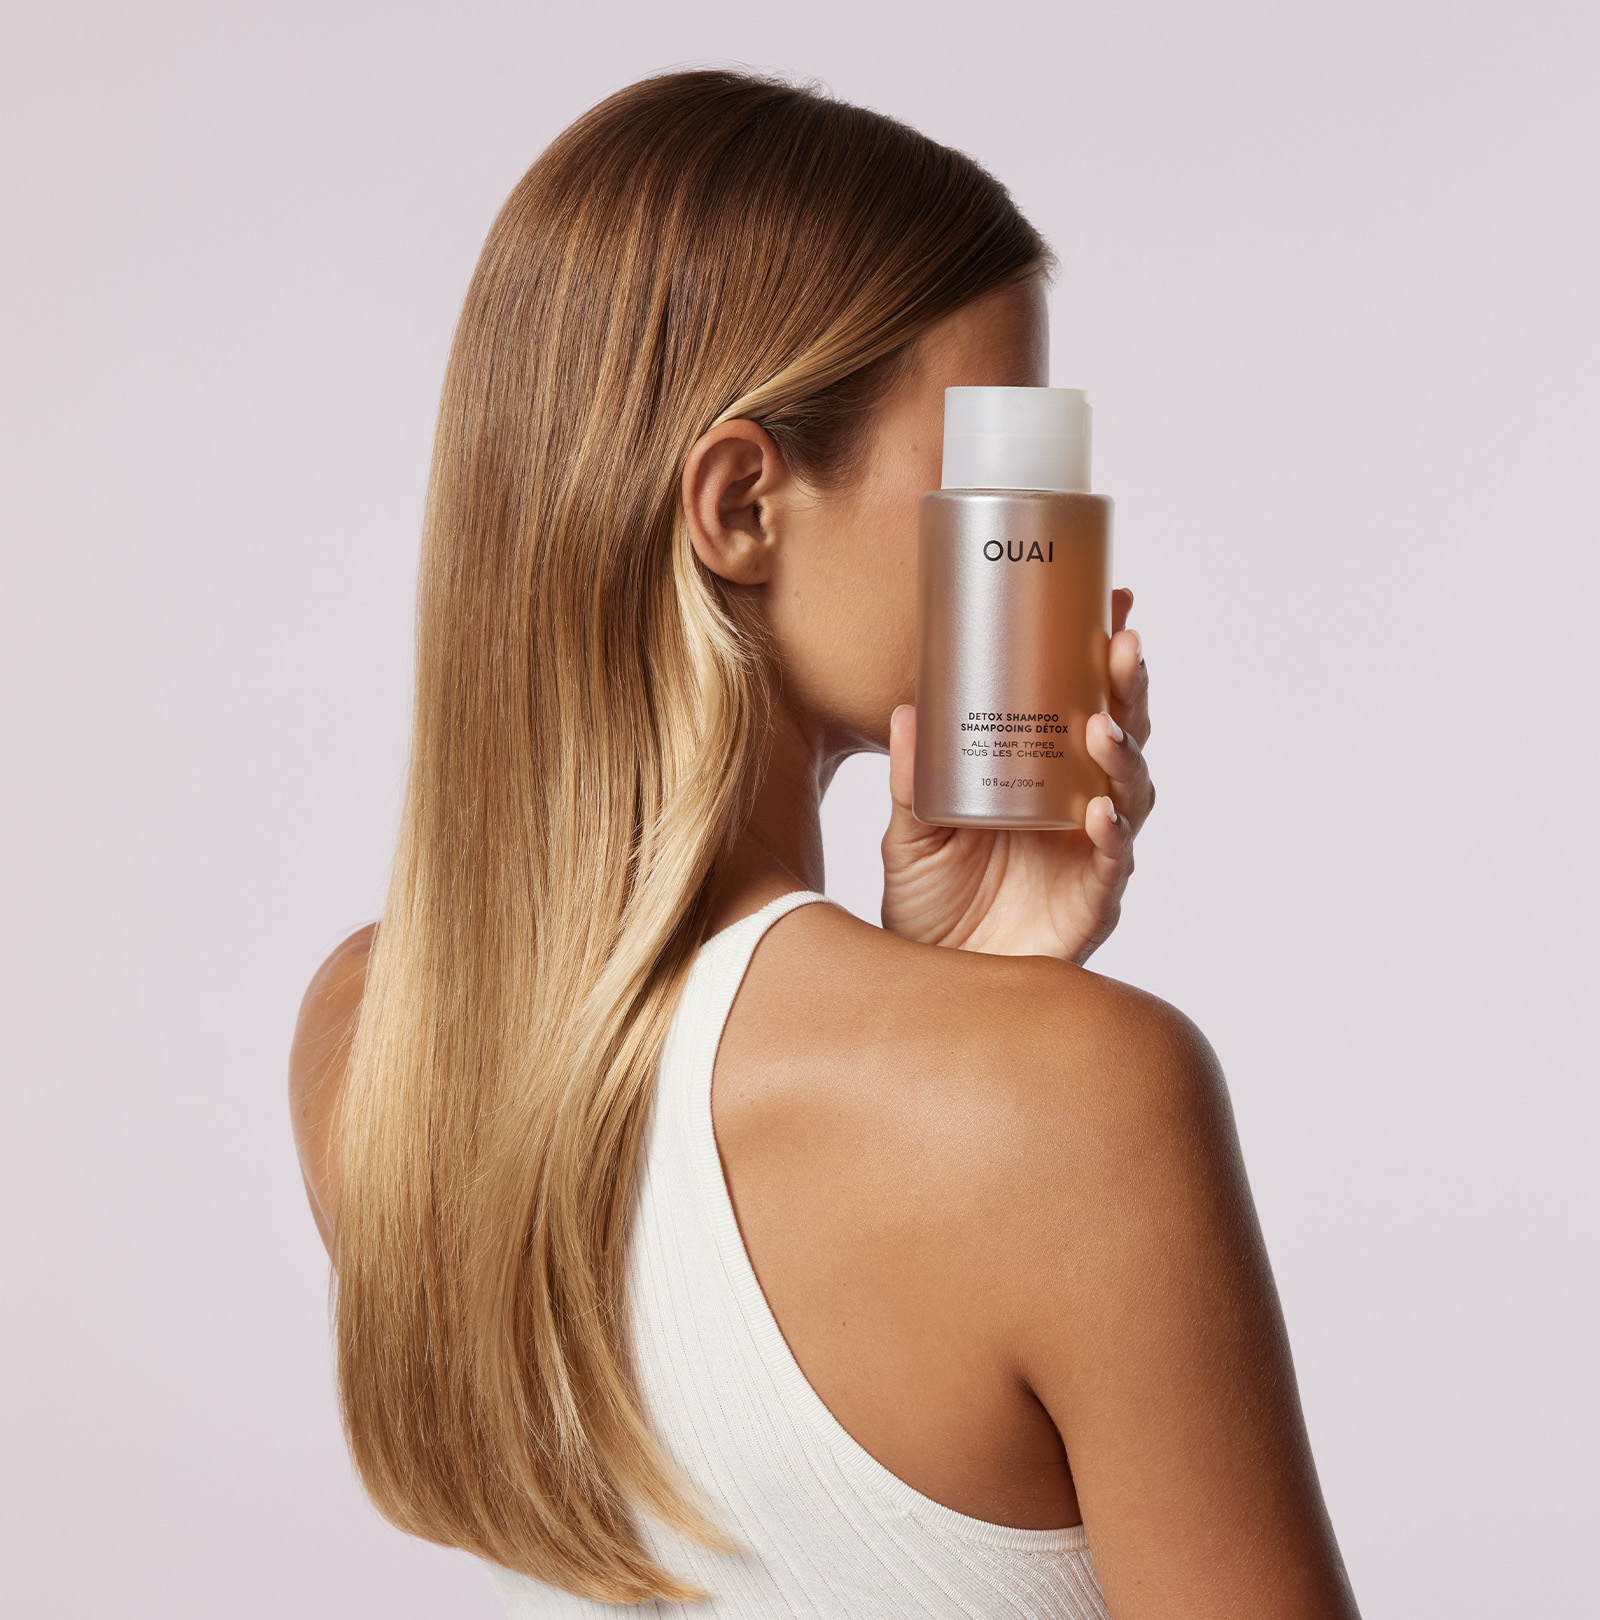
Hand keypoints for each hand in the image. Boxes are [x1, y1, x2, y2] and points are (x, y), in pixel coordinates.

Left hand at [881, 588, 1152, 964]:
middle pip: (1122, 733)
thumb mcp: (909, 831)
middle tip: (1123, 644)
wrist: (930, 987)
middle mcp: (1077, 803)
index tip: (1109, 599)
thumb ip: (910, 777)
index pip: (1083, 699)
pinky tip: (1100, 811)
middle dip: (1128, 687)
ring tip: (1102, 726)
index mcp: (1042, 773)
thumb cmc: (928, 904)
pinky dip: (1112, 833)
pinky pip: (1114, 860)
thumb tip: (904, 708)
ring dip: (1123, 753)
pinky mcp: (1092, 899)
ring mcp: (1090, 850)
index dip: (1101, 653)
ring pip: (1131, 789)